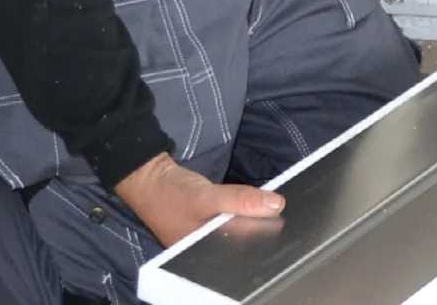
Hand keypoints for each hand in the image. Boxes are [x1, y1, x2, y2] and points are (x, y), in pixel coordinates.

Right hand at [114, 152, 283, 246]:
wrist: (149, 178)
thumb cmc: (171, 193)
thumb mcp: (207, 197)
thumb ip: (239, 201)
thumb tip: (276, 204)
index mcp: (207, 258)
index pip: (246, 254)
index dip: (268, 238)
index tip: (287, 221)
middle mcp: (210, 255)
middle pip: (246, 247)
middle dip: (264, 229)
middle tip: (282, 210)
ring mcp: (211, 241)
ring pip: (244, 235)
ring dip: (258, 221)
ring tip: (275, 207)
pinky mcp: (213, 227)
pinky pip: (236, 225)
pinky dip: (248, 215)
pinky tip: (262, 207)